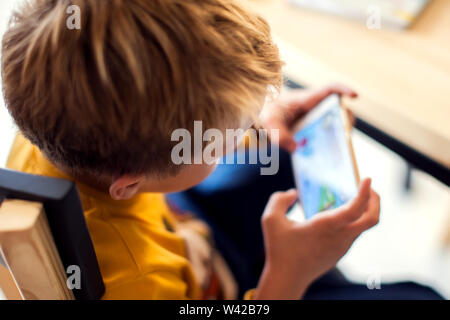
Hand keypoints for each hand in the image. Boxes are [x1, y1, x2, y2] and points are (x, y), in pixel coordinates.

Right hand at [254, 178, 379, 299]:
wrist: (287, 279)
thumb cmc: (279, 250)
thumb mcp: (270, 220)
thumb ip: (279, 200)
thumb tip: (293, 194)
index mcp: (326, 227)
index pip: (355, 209)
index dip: (365, 193)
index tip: (367, 179)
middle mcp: (339, 237)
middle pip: (372, 218)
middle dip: (375, 200)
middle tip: (368, 187)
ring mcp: (342, 246)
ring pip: (363, 225)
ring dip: (363, 208)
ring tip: (348, 196)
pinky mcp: (340, 252)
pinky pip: (353, 232)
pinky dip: (353, 219)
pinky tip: (338, 213)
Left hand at [260, 84, 357, 151]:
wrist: (260, 122)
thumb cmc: (266, 115)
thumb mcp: (270, 123)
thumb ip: (280, 135)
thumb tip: (295, 149)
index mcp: (307, 100)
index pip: (329, 90)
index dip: (344, 90)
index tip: (355, 96)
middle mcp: (315, 109)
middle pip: (338, 110)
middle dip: (346, 120)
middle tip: (346, 133)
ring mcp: (316, 121)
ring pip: (334, 125)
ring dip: (339, 136)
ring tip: (339, 151)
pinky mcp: (313, 133)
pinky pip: (325, 138)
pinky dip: (329, 147)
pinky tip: (326, 162)